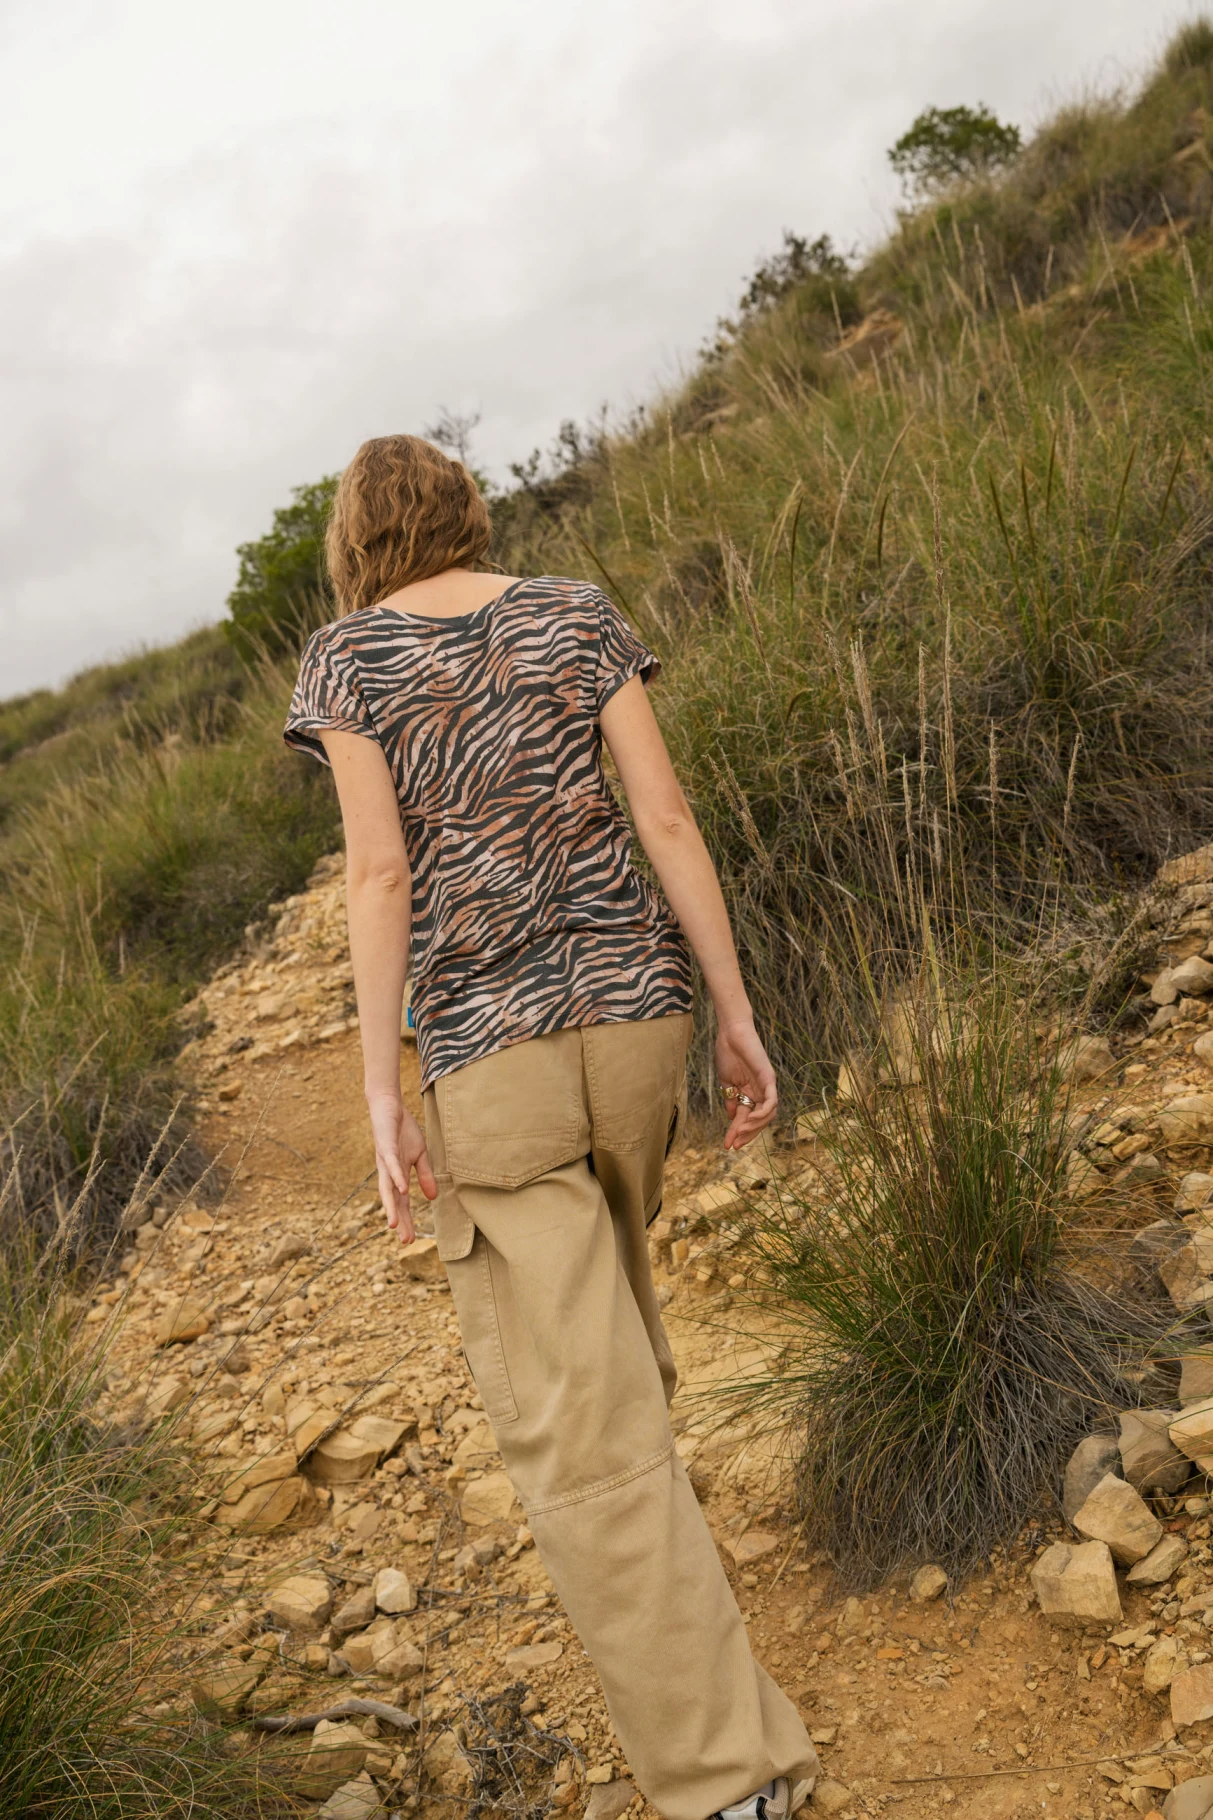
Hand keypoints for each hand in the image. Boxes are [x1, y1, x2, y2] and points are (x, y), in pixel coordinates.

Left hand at [366, 1093, 437, 1244]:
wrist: (388, 1105)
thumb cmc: (402, 1130)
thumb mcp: (419, 1155)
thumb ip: (424, 1176)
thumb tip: (432, 1198)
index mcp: (397, 1175)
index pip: (401, 1202)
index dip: (405, 1220)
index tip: (408, 1240)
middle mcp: (388, 1172)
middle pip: (392, 1200)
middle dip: (398, 1220)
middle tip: (404, 1240)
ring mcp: (385, 1160)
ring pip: (387, 1187)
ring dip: (391, 1206)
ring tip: (393, 1224)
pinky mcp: (386, 1146)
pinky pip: (391, 1165)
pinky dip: (396, 1178)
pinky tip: (401, 1190)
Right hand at [714, 1021, 776, 1149]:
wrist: (730, 1033)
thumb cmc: (727, 1053)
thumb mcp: (726, 1082)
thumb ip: (731, 1100)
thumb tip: (733, 1118)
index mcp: (749, 1093)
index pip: (746, 1118)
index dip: (737, 1133)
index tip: (727, 1145)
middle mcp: (761, 1092)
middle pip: (759, 1121)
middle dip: (747, 1135)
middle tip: (734, 1145)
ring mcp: (766, 1086)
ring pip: (768, 1114)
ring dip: (754, 1127)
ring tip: (740, 1132)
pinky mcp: (769, 1078)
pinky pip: (771, 1101)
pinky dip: (764, 1112)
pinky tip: (751, 1118)